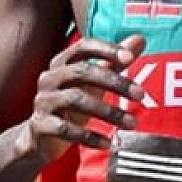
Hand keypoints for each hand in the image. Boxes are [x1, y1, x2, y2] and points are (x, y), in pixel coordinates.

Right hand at [14, 34, 146, 162]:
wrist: (40, 138)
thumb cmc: (73, 103)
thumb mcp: (94, 82)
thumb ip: (115, 61)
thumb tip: (140, 38)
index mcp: (62, 62)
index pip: (83, 46)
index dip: (106, 49)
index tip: (130, 57)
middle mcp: (49, 77)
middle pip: (83, 72)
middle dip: (115, 82)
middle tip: (141, 95)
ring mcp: (43, 101)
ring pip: (76, 100)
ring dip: (108, 112)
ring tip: (132, 123)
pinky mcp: (40, 125)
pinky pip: (66, 129)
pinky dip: (89, 137)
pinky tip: (109, 143)